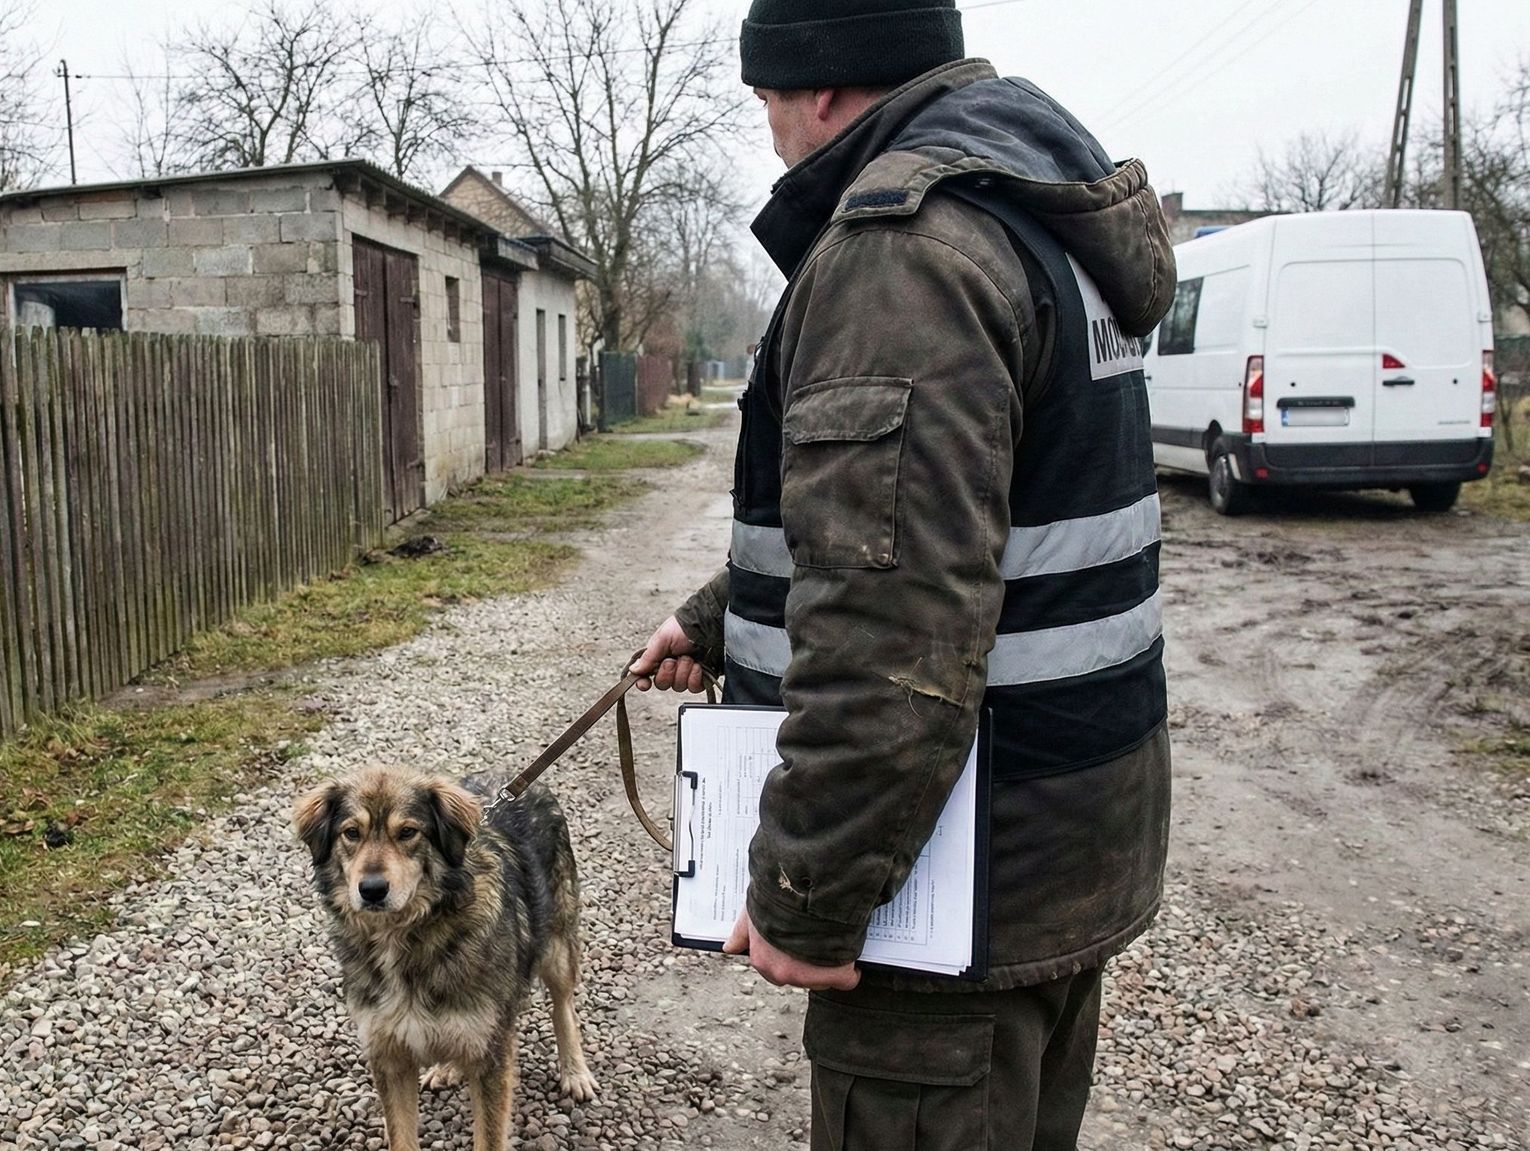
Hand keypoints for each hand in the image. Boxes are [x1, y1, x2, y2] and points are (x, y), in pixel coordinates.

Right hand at [630, 616, 707, 692]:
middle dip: (668, 672)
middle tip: (673, 660)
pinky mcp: (701, 678)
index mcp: (659, 657)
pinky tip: (698, 666)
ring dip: (683, 671)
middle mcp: (672, 667)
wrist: (708, 626)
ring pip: (678, 686)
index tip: (645, 684)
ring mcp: (687, 673)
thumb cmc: (684, 628)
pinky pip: (694, 688)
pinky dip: (695, 677)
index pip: (646, 676)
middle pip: (662, 684)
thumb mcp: (662, 639)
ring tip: (689, 658)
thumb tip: (633, 670)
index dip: (644, 682)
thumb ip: (648, 657)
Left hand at [723, 906, 859, 990]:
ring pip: (822, 979)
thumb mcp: (754, 909)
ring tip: (835, 941)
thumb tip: (729, 948)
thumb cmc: (779, 893)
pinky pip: (846, 979)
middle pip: (800, 977)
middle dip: (809, 963)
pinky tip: (852, 956)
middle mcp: (781, 973)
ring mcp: (808, 977)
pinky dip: (851, 970)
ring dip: (829, 966)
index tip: (800, 943)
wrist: (811, 886)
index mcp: (761, 958)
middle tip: (819, 939)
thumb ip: (743, 931)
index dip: (790, 954)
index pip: (776, 969)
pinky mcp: (836, 974)